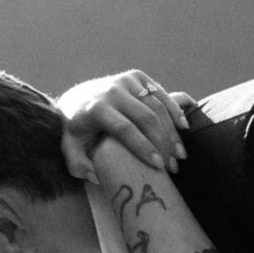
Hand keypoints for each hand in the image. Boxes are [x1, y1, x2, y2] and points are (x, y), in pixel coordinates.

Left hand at [57, 74, 195, 178]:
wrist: (76, 99)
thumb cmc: (77, 131)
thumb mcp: (69, 148)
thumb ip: (78, 165)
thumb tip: (97, 176)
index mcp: (96, 108)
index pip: (124, 128)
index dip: (143, 147)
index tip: (158, 166)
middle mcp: (112, 91)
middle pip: (145, 117)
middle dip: (163, 143)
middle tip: (174, 166)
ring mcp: (125, 81)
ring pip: (156, 105)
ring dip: (172, 130)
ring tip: (180, 154)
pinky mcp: (136, 77)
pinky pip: (160, 93)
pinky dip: (174, 109)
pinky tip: (184, 127)